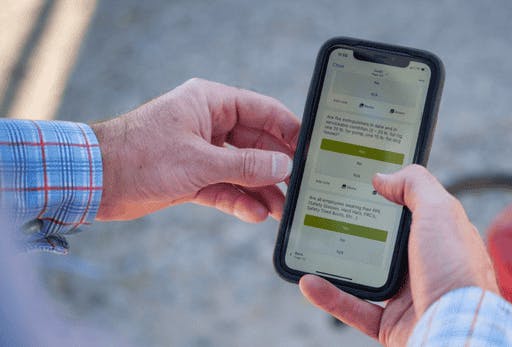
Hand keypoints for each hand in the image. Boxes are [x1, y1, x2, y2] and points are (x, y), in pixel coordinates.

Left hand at [91, 78, 299, 221]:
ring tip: (281, 210)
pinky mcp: (191, 176)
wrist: (94, 181)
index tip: (311, 149)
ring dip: (261, 189)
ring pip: (242, 169)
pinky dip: (238, 200)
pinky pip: (224, 187)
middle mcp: (208, 124)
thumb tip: (283, 166)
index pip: (262, 111)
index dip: (288, 129)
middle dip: (276, 167)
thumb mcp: (200, 161)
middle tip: (300, 187)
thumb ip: (245, 166)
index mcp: (210, 103)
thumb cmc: (141, 157)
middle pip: (256, 144)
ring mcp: (201, 151)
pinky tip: (255, 214)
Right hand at [299, 165, 497, 345]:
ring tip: (310, 246)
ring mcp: (406, 296)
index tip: (357, 181)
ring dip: (334, 263)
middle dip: (354, 227)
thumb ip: (415, 186)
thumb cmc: (457, 272)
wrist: (459, 331)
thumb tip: (383, 176)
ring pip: (362, 275)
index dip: (386, 194)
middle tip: (326, 210)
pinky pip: (354, 308)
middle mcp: (424, 265)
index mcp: (439, 236)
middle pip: (381, 240)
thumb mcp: (440, 212)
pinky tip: (309, 282)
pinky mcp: (390, 324)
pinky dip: (331, 297)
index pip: (409, 208)